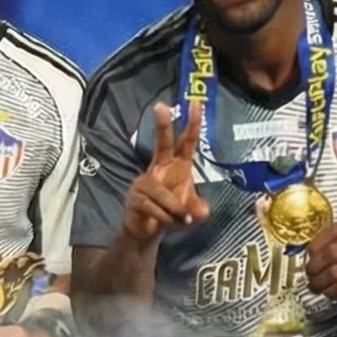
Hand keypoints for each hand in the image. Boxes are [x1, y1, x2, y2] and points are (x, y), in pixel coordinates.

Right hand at [120, 102, 210, 242]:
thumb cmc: (169, 214)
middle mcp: (158, 169)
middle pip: (161, 144)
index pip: (185, 143)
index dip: (191, 125)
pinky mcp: (134, 198)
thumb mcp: (189, 211)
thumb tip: (202, 211)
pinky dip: (164, 218)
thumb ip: (198, 209)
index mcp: (175, 166)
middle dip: (162, 125)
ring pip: (161, 192)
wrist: (146, 232)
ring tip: (181, 221)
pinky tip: (165, 224)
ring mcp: (143, 183)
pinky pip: (153, 207)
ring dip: (174, 209)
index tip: (196, 104)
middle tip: (161, 105)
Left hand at [304, 221, 336, 304]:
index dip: (315, 243)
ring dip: (319, 282)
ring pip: (336, 273)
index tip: (308, 255)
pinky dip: (330, 291)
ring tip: (315, 286)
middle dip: (314, 266)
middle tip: (309, 274)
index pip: (333, 231)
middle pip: (332, 253)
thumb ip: (333, 243)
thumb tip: (306, 252)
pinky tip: (328, 292)